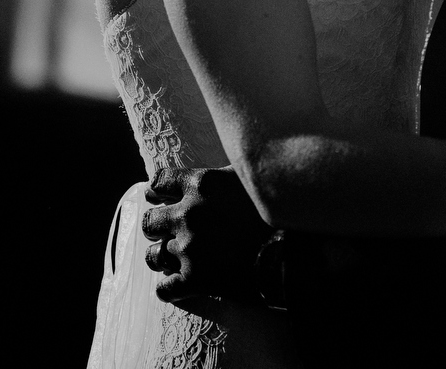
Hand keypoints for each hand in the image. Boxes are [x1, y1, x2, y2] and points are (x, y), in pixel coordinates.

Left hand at [141, 166, 274, 304]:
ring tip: (173, 260)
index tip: (157, 197)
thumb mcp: (253, 177)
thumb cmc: (278, 211)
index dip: (156, 191)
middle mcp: (189, 214)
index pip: (159, 182)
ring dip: (162, 257)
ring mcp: (189, 248)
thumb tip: (226, 157)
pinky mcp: (194, 279)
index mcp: (201, 184)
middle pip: (151, 222)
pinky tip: (177, 287)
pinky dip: (169, 289)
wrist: (294, 252)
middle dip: (158, 227)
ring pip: (153, 256)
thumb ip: (228, 171)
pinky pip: (165, 289)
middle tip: (168, 231)